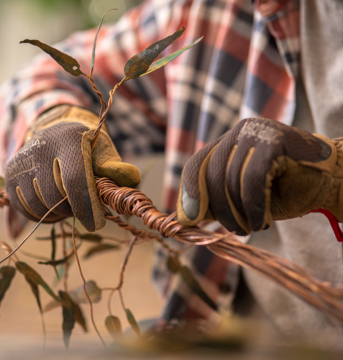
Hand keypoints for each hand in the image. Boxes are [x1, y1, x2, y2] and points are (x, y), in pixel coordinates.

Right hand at [5, 106, 139, 231]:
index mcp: (69, 139)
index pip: (75, 179)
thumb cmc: (86, 147)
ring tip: (69, 201)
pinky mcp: (10, 176)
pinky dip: (43, 214)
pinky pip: (26, 209)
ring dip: (59, 213)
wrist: (56, 134)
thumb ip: (116, 169)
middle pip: (57, 196)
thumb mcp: (104, 153)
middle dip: (75, 209)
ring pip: (40, 206)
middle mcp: (40, 147)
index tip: (96, 223)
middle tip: (85, 207)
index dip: (87, 205)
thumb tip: (132, 179)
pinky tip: (54, 203)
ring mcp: (22, 162)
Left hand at [177, 118, 342, 235]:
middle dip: (219, 209)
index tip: (188, 220)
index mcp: (227, 143)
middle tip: (235, 231)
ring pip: (231, 178)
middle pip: (211, 172)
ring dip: (240, 212)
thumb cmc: (284, 191)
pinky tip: (262, 221)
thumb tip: (185, 218)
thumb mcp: (241, 199)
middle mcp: (238, 132)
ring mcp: (256, 132)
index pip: (197, 164)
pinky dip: (254, 207)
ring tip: (254, 226)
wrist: (330, 181)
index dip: (189, 192)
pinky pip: (252, 179)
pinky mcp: (274, 140)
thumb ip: (215, 203)